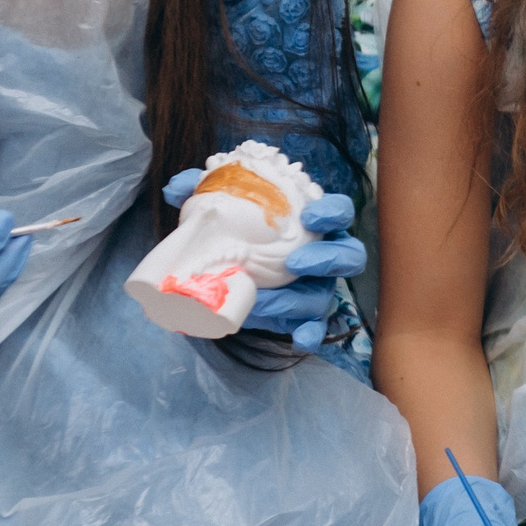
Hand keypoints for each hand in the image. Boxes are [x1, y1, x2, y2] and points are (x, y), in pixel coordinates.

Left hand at [163, 172, 365, 349]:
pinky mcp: (308, 316)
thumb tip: (176, 187)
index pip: (339, 211)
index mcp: (312, 223)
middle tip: (295, 261)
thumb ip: (204, 194)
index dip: (331, 213)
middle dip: (326, 258)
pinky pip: (319, 327)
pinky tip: (298, 338)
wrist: (236, 276)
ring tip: (267, 300)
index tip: (310, 217)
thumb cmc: (241, 235)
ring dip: (302, 298)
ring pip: (328, 293)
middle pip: (349, 254)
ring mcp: (319, 287)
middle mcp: (324, 254)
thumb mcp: (224, 212)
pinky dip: (311, 332)